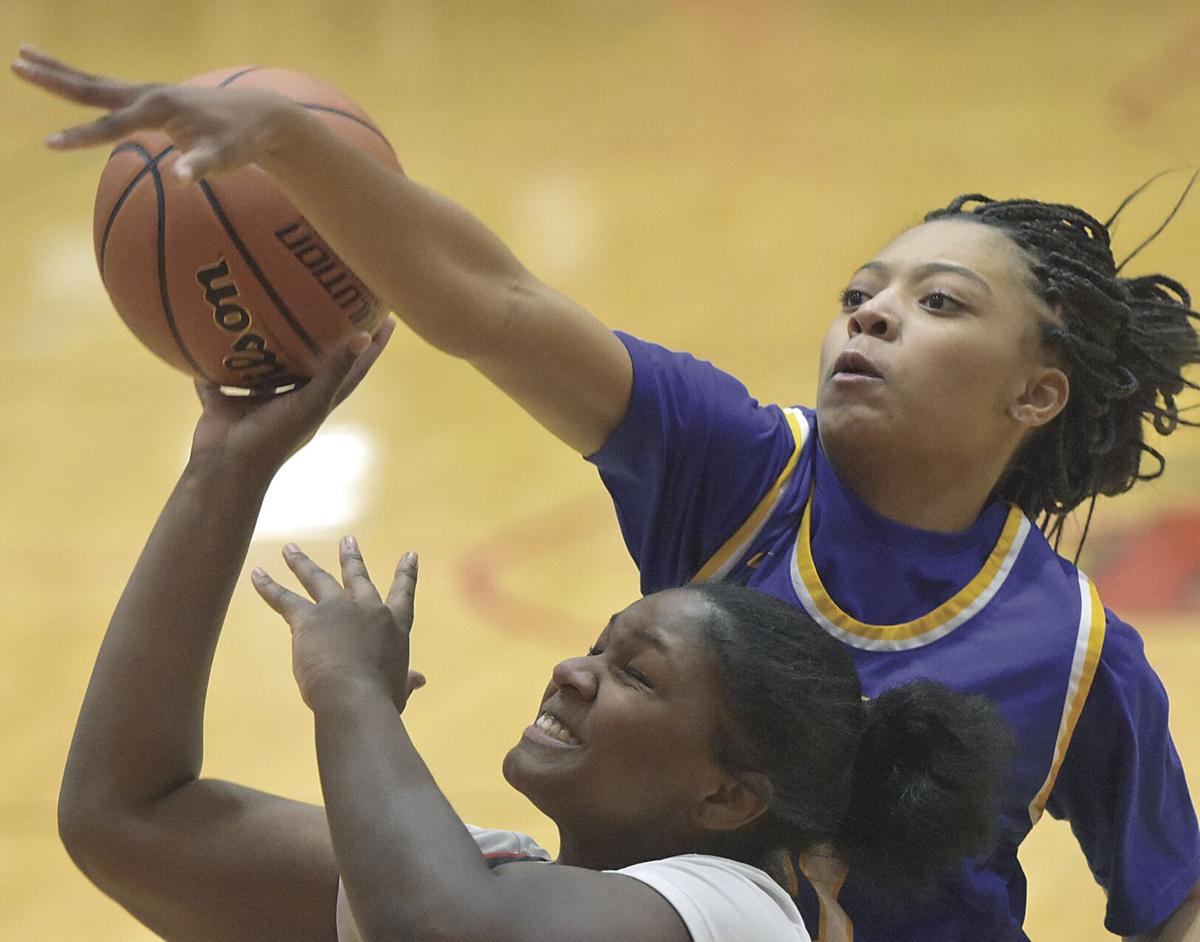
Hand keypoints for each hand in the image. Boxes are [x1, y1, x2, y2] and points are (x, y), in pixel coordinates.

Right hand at [11, 45, 305, 179]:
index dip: (81, 137)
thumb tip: (184, 177)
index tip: (50, 143)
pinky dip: (86, 83)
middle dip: (53, 78)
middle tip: (16, 63)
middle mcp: (149, 94)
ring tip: (25, 56)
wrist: (260, 117)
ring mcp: (151, 93)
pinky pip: (112, 89)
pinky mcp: (155, 98)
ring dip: (61, 71)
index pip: (110, 125)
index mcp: (158, 108)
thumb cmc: (240, 141)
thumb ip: (201, 166)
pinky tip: (72, 82)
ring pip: (97, 82)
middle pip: (92, 86)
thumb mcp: (223, 158)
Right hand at [190, 318, 394, 471]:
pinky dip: (211, 358)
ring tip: (265, 304)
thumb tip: (364, 337)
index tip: (386, 317)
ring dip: (264, 341)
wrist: (225, 467)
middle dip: (319, 334)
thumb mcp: (310, 403)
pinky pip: (218, 374)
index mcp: (316, 400)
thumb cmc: (274, 437)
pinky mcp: (226, 400)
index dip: (371, 346)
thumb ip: (335, 372)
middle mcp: (290, 398)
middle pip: (310, 360)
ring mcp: (258, 399)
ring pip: (264, 364)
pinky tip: (210, 327)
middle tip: (327, 299)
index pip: (353, 367)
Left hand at [252, 538, 422, 713]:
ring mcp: (336, 609)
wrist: (354, 695)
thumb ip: (406, 679)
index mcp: (392, 626)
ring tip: (290, 548)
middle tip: (347, 540)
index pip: (402, 594)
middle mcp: (366, 609)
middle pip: (356, 578)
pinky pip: (284, 599)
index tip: (410, 555)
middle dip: (351, 558)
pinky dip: (268, 586)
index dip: (406, 575)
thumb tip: (419, 680)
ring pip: (317, 579)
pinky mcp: (308, 618)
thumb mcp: (398, 687)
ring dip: (302, 563)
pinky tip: (256, 573)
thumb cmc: (382, 696)